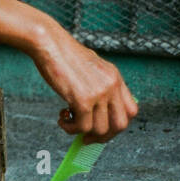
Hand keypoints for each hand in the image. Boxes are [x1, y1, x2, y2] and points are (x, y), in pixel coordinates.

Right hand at [31, 22, 138, 142]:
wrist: (48, 43)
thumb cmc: (62, 53)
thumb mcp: (90, 66)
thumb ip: (98, 83)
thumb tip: (95, 108)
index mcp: (115, 77)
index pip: (131, 110)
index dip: (117, 123)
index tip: (103, 126)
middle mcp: (111, 86)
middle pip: (120, 124)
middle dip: (104, 135)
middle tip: (88, 136)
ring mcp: (99, 94)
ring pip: (100, 129)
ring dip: (82, 131)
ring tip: (67, 120)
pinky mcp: (83, 100)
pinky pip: (82, 126)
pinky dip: (70, 128)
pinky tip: (61, 119)